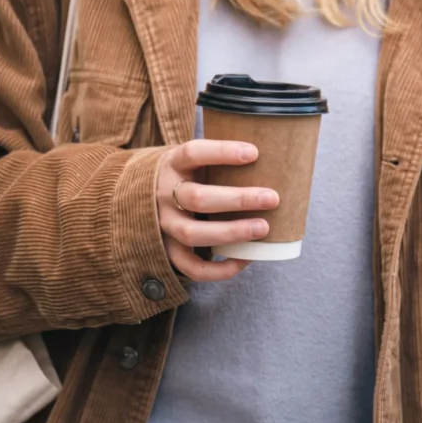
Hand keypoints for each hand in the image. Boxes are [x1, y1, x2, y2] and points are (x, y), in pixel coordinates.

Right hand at [157, 140, 278, 281]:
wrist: (146, 194)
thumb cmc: (187, 174)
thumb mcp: (194, 159)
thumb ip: (220, 159)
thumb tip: (275, 158)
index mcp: (172, 164)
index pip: (193, 153)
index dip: (222, 152)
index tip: (254, 153)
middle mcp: (164, 194)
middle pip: (197, 198)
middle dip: (238, 200)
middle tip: (272, 198)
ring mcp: (163, 224)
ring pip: (192, 234)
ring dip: (231, 233)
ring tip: (263, 228)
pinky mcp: (168, 249)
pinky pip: (190, 267)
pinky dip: (218, 269)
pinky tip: (245, 259)